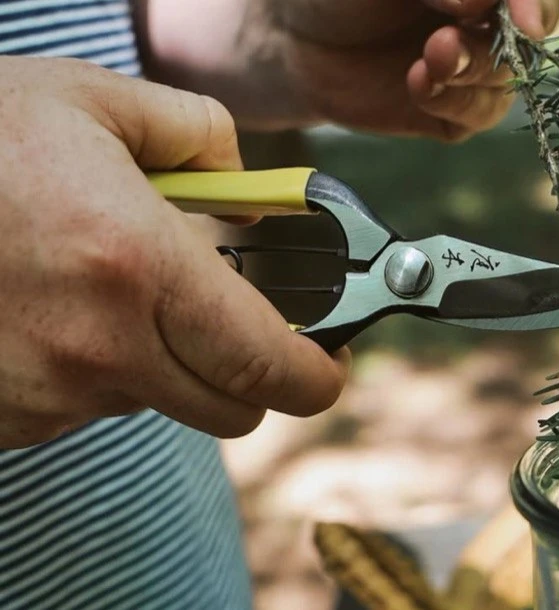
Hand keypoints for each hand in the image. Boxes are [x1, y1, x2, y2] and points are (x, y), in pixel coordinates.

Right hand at [0, 56, 348, 448]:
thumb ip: (204, 137)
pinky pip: (83, 407)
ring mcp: (44, 391)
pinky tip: (52, 308)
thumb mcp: (100, 102)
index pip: (268, 364)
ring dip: (159, 357)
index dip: (316, 376)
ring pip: (155, 402)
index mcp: (138, 266)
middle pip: (230, 409)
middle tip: (236, 322)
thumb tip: (251, 190)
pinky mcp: (3, 417)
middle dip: (250, 372)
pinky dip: (92, 367)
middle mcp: (96, 346)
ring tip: (108, 283)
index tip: (329, 364)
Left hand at [137, 0, 558, 139]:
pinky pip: (479, 115)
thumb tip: (478, 3)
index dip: (536, 4)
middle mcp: (488, 18)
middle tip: (448, 41)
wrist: (288, 41)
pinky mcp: (455, 109)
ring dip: (471, 72)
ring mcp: (475, 64)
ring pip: (508, 77)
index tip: (526, 21)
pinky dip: (454, 103)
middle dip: (502, 42)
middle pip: (535, 32)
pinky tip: (417, 87)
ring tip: (426, 61)